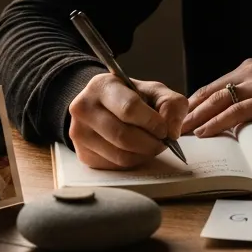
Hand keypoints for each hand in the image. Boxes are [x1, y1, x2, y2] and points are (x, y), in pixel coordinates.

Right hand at [68, 72, 188, 170]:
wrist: (104, 106)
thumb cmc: (131, 98)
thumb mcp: (154, 91)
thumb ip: (171, 105)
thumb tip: (172, 130)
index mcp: (102, 86)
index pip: (129, 108)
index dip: (152, 122)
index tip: (165, 129)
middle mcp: (84, 108)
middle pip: (123, 136)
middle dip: (150, 143)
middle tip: (163, 142)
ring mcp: (79, 133)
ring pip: (120, 155)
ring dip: (144, 154)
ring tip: (152, 145)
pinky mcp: (83, 154)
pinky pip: (115, 165)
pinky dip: (133, 161)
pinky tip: (137, 150)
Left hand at [182, 59, 251, 137]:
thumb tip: (232, 120)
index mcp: (251, 68)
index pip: (213, 86)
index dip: (194, 104)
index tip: (179, 119)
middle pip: (210, 92)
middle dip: (188, 112)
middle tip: (169, 128)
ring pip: (218, 100)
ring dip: (196, 118)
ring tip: (180, 133)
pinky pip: (237, 111)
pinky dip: (217, 122)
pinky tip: (205, 132)